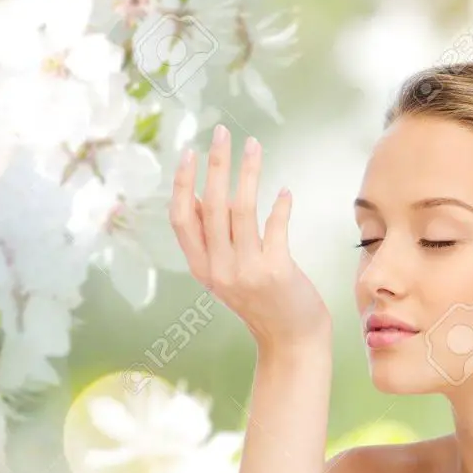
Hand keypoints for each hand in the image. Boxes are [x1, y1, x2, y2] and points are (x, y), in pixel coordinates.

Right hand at [169, 124, 331, 348]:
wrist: (291, 341)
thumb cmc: (262, 301)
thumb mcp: (226, 274)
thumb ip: (213, 239)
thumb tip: (201, 194)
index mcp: (202, 269)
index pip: (181, 219)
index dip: (182, 184)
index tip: (188, 152)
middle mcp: (219, 270)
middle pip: (211, 205)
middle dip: (216, 163)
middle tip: (222, 132)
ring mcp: (247, 271)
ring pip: (241, 209)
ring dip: (248, 172)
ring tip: (254, 145)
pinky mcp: (276, 271)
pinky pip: (275, 226)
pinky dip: (280, 205)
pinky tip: (285, 191)